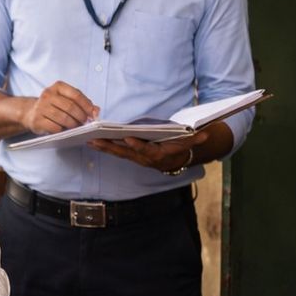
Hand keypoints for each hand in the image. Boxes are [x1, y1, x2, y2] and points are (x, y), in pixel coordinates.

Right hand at [24, 81, 97, 135]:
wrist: (30, 112)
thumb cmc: (53, 105)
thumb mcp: (66, 99)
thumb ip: (82, 103)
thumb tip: (96, 110)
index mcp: (58, 86)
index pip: (76, 95)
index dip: (87, 106)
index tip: (93, 114)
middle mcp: (48, 94)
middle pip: (70, 107)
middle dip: (81, 116)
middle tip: (85, 123)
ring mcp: (41, 107)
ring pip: (63, 118)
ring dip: (73, 125)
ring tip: (77, 127)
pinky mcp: (37, 120)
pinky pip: (54, 127)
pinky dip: (62, 130)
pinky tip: (65, 130)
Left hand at [89, 131, 205, 170]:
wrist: (175, 162)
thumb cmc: (180, 147)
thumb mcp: (189, 143)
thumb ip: (196, 139)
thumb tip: (206, 133)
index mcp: (158, 154)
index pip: (147, 150)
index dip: (138, 145)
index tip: (128, 139)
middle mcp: (144, 158)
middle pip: (126, 153)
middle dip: (111, 146)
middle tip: (96, 139)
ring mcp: (135, 158)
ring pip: (118, 153)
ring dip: (103, 147)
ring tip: (89, 139)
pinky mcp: (129, 156)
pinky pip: (115, 152)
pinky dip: (104, 147)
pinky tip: (92, 141)